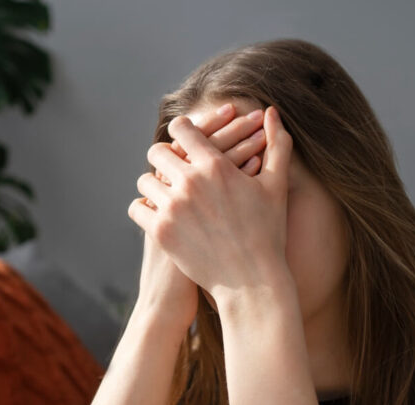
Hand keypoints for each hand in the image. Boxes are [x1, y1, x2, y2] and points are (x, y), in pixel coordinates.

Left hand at [129, 103, 269, 331]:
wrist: (252, 282)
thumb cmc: (268, 233)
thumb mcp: (276, 185)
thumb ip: (277, 144)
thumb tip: (271, 112)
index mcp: (216, 165)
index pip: (182, 129)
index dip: (181, 131)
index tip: (182, 140)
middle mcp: (190, 182)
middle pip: (157, 152)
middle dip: (164, 158)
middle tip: (169, 167)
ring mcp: (173, 208)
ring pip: (144, 181)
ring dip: (153, 185)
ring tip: (162, 192)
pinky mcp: (161, 232)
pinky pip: (136, 208)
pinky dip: (144, 209)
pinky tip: (154, 212)